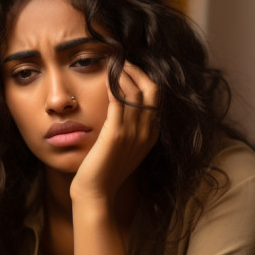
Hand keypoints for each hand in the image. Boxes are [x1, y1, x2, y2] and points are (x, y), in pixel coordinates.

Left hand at [71, 62, 158, 201]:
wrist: (97, 192)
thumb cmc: (106, 170)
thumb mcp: (125, 147)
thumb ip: (129, 128)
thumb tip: (122, 106)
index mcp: (152, 135)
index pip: (157, 98)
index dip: (146, 79)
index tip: (132, 69)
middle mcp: (147, 132)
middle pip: (152, 90)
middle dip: (139, 72)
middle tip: (123, 62)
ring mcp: (133, 133)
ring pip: (136, 92)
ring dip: (125, 74)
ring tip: (114, 64)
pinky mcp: (116, 134)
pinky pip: (118, 101)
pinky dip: (114, 85)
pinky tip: (106, 78)